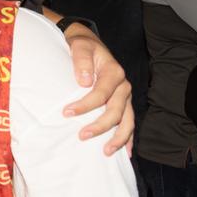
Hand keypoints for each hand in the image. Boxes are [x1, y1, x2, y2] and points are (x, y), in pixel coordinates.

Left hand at [60, 26, 133, 155]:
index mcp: (114, 72)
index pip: (101, 94)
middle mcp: (124, 86)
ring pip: (127, 120)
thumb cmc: (83, 46)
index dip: (85, 105)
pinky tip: (126, 152)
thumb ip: (81, 60)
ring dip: (118, 138)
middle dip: (100, 126)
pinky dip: (128, 138)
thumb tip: (84, 81)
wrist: (89, 44)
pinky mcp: (123, 103)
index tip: (66, 113)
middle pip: (116, 111)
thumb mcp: (80, 46)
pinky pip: (129, 122)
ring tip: (106, 152)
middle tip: (82, 136)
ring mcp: (125, 96)